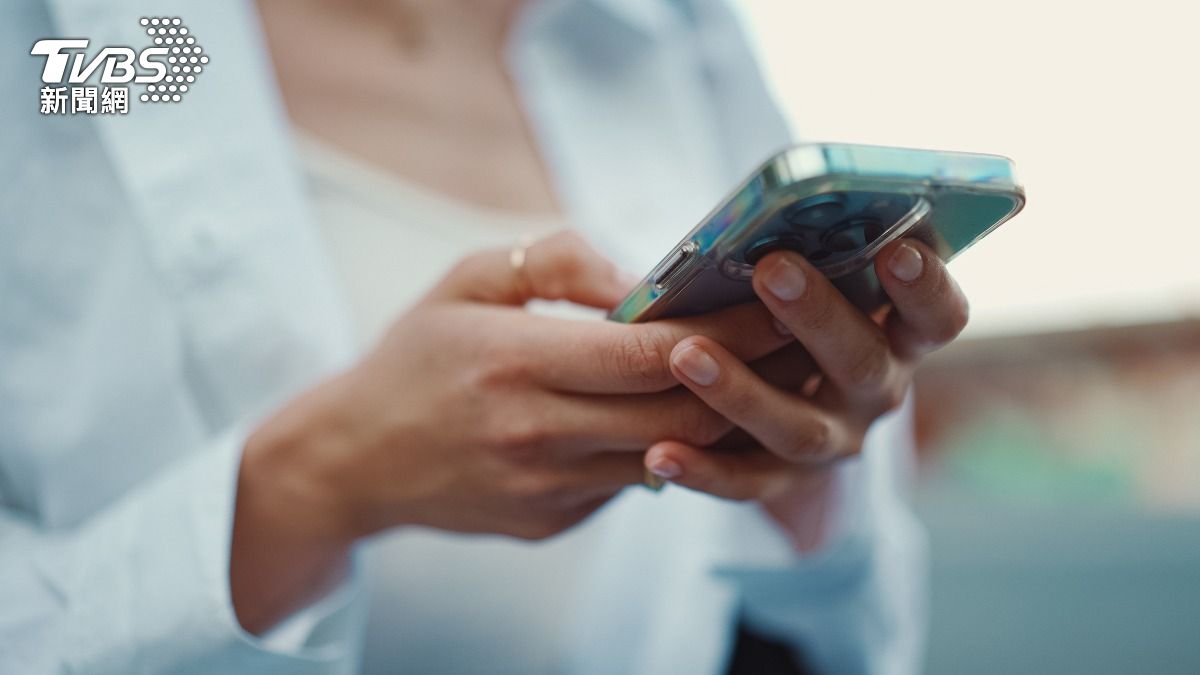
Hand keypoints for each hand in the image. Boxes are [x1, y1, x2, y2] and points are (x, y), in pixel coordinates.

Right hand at [230, 231, 790, 631]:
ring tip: (763, 373)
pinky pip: (632, 481)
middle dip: (751, 375)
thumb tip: (640, 278)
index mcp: (515, 361)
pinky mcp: (552, 521)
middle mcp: (537, 432)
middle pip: (680, 412)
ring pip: (669, 455)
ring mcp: (548, 488)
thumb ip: (555, 262)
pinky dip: (667, 447)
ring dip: (722, 417)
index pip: (652, 351)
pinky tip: (687, 414)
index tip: (781, 301)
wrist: (351, 459)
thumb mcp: (465, 280)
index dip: (728, 329)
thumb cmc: (412, 358)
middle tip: (798, 339)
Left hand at [642, 240, 968, 545]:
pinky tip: (659, 453)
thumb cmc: (797, 323)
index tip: (898, 250)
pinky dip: (701, 470)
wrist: (787, 421)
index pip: (937, 318)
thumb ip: (814, 259)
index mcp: (898, 339)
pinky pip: (742, 482)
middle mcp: (874, 394)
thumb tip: (768, 212)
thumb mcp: (822, 291)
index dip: (926, 288)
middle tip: (771, 268)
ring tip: (686, 356)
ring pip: (796, 427)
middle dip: (817, 315)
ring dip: (741, 391)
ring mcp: (831, 443)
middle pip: (860, 362)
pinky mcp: (780, 484)